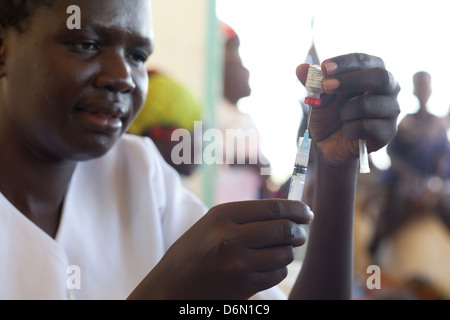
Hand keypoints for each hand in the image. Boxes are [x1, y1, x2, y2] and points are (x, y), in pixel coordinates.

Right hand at [131, 199, 312, 299]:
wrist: (171, 287)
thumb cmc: (193, 252)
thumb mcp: (211, 224)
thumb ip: (246, 216)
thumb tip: (289, 213)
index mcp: (222, 215)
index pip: (273, 208)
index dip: (297, 209)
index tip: (307, 212)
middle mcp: (231, 237)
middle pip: (284, 229)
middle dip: (299, 231)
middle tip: (300, 233)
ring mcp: (238, 264)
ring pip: (284, 253)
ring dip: (287, 252)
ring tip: (278, 251)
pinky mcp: (244, 286)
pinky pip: (278, 273)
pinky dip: (278, 269)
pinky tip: (265, 267)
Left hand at [296, 53, 400, 166]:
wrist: (329, 146)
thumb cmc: (328, 115)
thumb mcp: (317, 97)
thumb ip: (312, 82)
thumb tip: (300, 68)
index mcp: (372, 73)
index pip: (365, 61)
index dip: (345, 62)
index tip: (324, 67)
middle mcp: (388, 89)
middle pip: (380, 77)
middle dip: (351, 80)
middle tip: (326, 86)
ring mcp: (391, 111)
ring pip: (370, 104)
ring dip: (346, 110)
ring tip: (340, 116)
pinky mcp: (388, 132)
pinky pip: (369, 127)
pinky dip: (350, 129)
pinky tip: (347, 131)